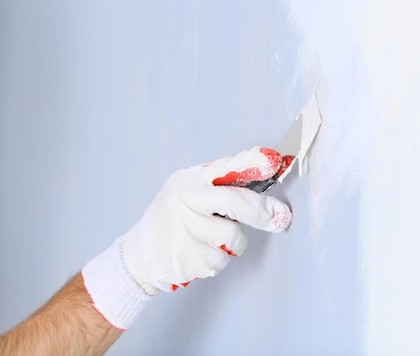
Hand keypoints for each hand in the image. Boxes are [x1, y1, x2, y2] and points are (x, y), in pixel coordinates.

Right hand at [123, 146, 292, 294]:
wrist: (140, 252)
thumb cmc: (174, 218)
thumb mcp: (189, 190)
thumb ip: (221, 185)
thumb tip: (263, 181)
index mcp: (188, 180)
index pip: (224, 167)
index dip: (251, 163)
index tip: (273, 161)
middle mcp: (183, 199)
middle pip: (234, 202)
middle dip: (262, 212)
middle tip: (279, 218)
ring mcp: (182, 229)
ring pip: (232, 236)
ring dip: (233, 243)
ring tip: (212, 239)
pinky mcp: (184, 257)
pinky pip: (221, 259)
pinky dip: (218, 259)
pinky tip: (199, 252)